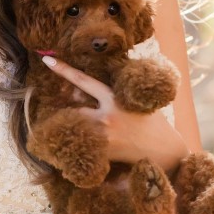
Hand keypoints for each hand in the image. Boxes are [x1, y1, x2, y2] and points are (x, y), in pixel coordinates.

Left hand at [41, 55, 187, 171]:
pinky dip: (81, 146)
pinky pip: (84, 147)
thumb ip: (114, 93)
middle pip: (74, 110)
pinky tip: (81, 151)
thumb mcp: (136, 100)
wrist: (167, 151)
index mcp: (114, 99)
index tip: (47, 59)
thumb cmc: (153, 124)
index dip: (63, 70)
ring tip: (81, 135)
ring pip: (76, 130)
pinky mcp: (104, 154)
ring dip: (73, 130)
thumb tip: (86, 87)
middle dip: (70, 112)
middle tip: (74, 117)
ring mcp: (104, 137)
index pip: (83, 81)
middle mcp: (106, 117)